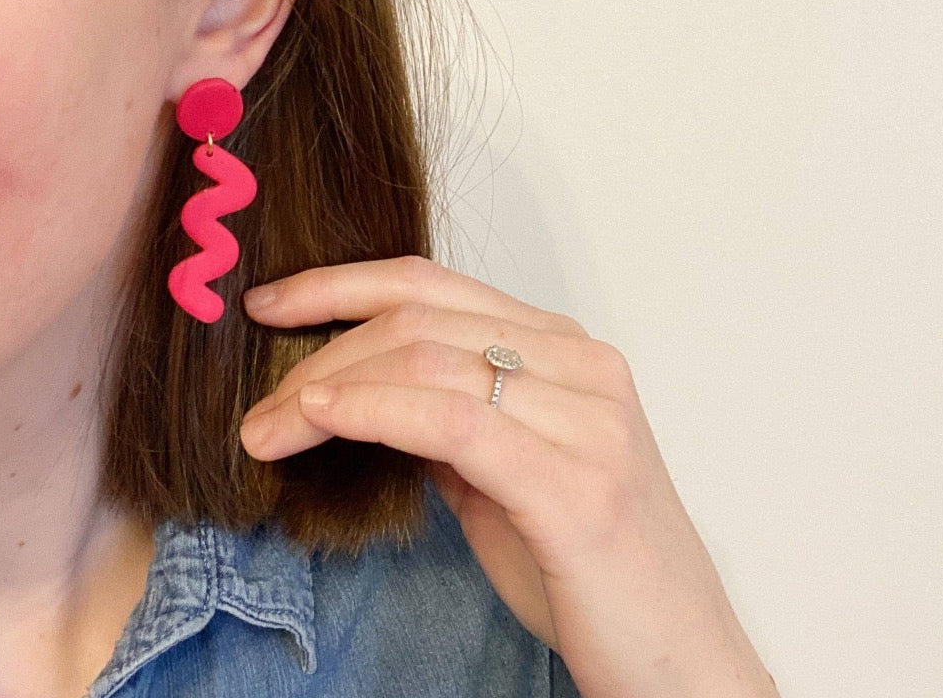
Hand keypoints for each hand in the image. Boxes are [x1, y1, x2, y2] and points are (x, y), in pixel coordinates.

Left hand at [239, 255, 776, 697]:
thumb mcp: (505, 475)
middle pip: (421, 318)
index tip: (273, 305)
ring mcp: (588, 417)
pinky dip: (373, 410)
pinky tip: (321, 420)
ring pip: (428, 360)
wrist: (680, 661)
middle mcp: (582, 364)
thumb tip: (362, 391)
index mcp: (566, 349)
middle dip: (323, 347)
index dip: (342, 283)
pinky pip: (452, 421)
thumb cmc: (588, 568)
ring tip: (268, 428)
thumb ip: (449, 421)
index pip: (435, 285)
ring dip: (328, 387)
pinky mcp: (576, 483)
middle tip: (262, 400)